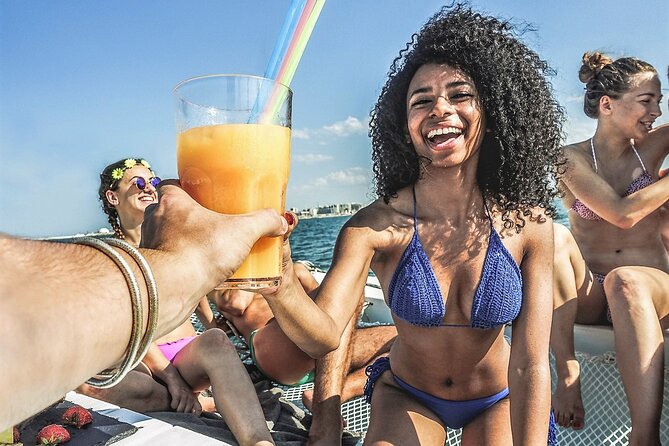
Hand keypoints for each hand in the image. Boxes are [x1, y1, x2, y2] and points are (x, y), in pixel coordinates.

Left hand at [142, 180, 287, 286]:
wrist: (172, 289)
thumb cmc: (200, 251)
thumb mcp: (242, 231)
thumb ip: (263, 222)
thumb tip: (280, 222)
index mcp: (170, 199)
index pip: (175, 184)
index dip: (190, 188)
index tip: (206, 195)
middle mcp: (155, 218)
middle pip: (174, 210)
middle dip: (192, 215)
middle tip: (214, 220)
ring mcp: (150, 243)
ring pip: (170, 235)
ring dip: (186, 239)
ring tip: (209, 245)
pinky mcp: (153, 267)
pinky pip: (169, 258)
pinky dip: (182, 260)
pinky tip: (200, 267)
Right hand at [162, 364, 201, 414]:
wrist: (174, 377)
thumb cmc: (181, 388)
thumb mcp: (188, 394)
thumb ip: (191, 402)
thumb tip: (192, 412)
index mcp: (194, 398)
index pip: (199, 409)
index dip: (196, 414)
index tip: (192, 417)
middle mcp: (190, 397)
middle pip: (187, 412)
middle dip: (182, 413)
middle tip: (178, 411)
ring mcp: (184, 396)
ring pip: (180, 410)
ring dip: (176, 410)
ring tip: (175, 407)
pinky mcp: (177, 395)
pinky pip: (174, 406)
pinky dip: (172, 405)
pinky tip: (172, 402)